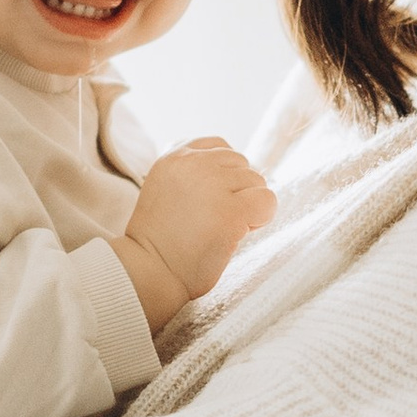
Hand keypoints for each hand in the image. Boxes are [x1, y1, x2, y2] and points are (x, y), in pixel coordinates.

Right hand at [126, 137, 276, 307]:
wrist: (149, 270)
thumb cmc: (159, 240)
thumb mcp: (165, 189)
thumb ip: (192, 174)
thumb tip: (235, 174)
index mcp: (174, 157)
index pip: (219, 145)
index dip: (226, 173)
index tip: (214, 197)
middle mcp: (194, 164)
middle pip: (241, 164)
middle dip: (237, 191)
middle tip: (217, 219)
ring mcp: (213, 185)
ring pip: (257, 182)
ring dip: (248, 206)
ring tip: (223, 227)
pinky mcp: (231, 211)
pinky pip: (267, 202)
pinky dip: (261, 218)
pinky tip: (239, 233)